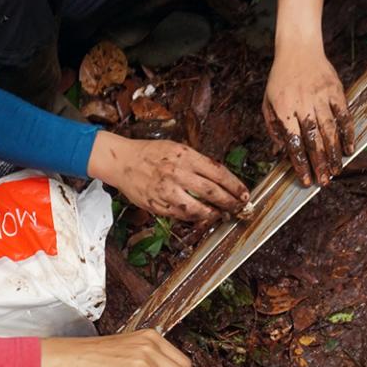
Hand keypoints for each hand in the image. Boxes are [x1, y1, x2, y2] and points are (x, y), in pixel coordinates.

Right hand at [88, 132, 247, 221]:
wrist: (122, 161)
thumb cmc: (150, 153)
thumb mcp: (177, 148)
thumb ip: (196, 162)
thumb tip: (219, 178)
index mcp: (185, 156)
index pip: (218, 172)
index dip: (234, 185)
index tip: (244, 193)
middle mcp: (177, 173)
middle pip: (212, 192)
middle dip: (230, 202)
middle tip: (238, 207)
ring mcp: (167, 190)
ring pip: (197, 208)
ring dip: (212, 214)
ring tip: (220, 215)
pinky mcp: (157, 204)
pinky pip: (180, 215)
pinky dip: (193, 218)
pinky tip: (201, 217)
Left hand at [263, 48, 353, 186]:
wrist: (299, 48)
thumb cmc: (280, 79)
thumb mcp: (268, 102)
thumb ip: (274, 128)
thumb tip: (281, 153)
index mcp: (285, 109)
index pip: (294, 142)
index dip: (301, 163)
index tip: (305, 180)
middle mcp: (304, 104)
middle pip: (314, 140)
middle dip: (319, 164)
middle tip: (324, 182)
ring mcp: (321, 97)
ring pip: (330, 130)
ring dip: (334, 154)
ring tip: (336, 171)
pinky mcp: (336, 91)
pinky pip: (344, 115)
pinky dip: (348, 133)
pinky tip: (349, 149)